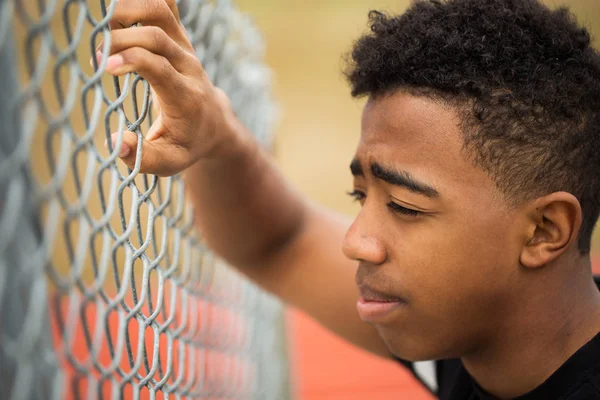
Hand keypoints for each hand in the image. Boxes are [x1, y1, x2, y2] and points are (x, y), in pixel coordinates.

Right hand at [95, 0, 233, 175]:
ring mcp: (185, 48)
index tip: (104, 66)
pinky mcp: (180, 38)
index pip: (161, 67)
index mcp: (186, 97)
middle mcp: (188, 67)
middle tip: (98, 59)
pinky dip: (141, 1)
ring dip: (129, 10)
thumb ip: (142, 158)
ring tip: (106, 29)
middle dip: (122, 40)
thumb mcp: (169, 162)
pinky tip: (120, 14)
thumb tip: (115, 142)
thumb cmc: (187, 144)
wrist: (214, 124)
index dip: (131, 60)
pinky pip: (165, 5)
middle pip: (157, 36)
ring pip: (162, 11)